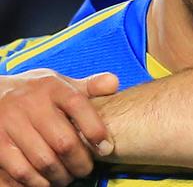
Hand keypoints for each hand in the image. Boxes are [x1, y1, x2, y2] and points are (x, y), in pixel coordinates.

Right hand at [0, 69, 117, 186]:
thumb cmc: (35, 93)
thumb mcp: (60, 83)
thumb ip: (89, 86)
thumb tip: (114, 83)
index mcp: (51, 87)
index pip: (78, 106)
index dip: (96, 130)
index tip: (106, 148)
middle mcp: (29, 105)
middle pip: (64, 142)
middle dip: (79, 162)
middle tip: (85, 169)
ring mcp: (9, 126)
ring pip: (42, 162)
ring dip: (59, 176)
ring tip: (66, 178)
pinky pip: (17, 173)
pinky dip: (34, 183)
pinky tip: (44, 181)